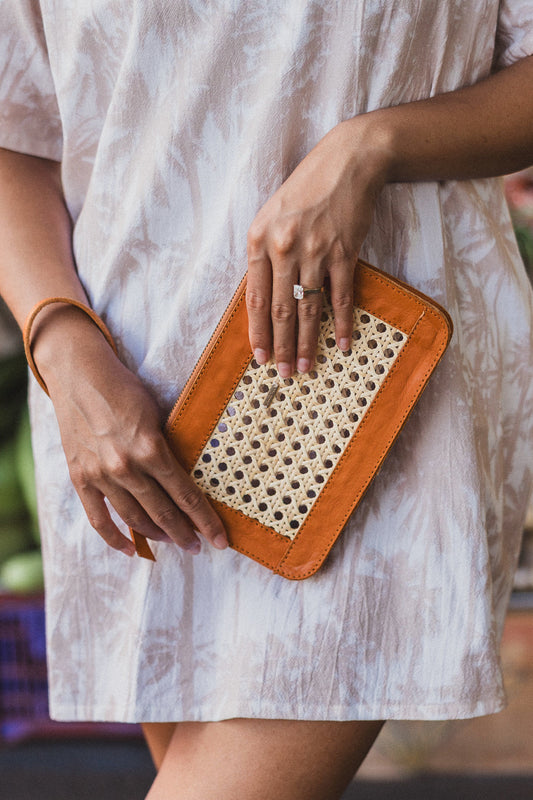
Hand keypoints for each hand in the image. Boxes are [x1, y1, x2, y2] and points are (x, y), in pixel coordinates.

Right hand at [33, 307, 227, 556]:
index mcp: (151, 447)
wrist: (79, 374)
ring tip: (173, 542)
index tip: (220, 539)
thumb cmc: (125, 389)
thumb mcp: (158, 413)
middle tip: (200, 545)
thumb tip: (193, 475)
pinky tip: (131, 549)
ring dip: (157, 536)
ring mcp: (100, 475)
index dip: (205, 521)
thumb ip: (171, 446)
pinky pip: (99, 518)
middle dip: (185, 533)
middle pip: (163, 513)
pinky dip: (115, 538)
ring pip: (135, 519)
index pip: (185, 495)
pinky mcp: (80, 478)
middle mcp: (125, 466)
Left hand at [246, 118, 386, 375]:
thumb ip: (266, 254)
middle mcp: (284, 248)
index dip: (257, 333)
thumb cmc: (307, 189)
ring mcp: (314, 251)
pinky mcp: (343, 252)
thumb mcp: (273, 215)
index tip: (260, 357)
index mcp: (259, 240)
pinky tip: (342, 343)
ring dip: (308, 343)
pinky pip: (340, 297)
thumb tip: (264, 299)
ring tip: (307, 367)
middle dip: (282, 347)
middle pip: (280, 311)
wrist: (348, 161)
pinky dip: (342, 323)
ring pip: (308, 309)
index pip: (254, 298)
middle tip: (284, 373)